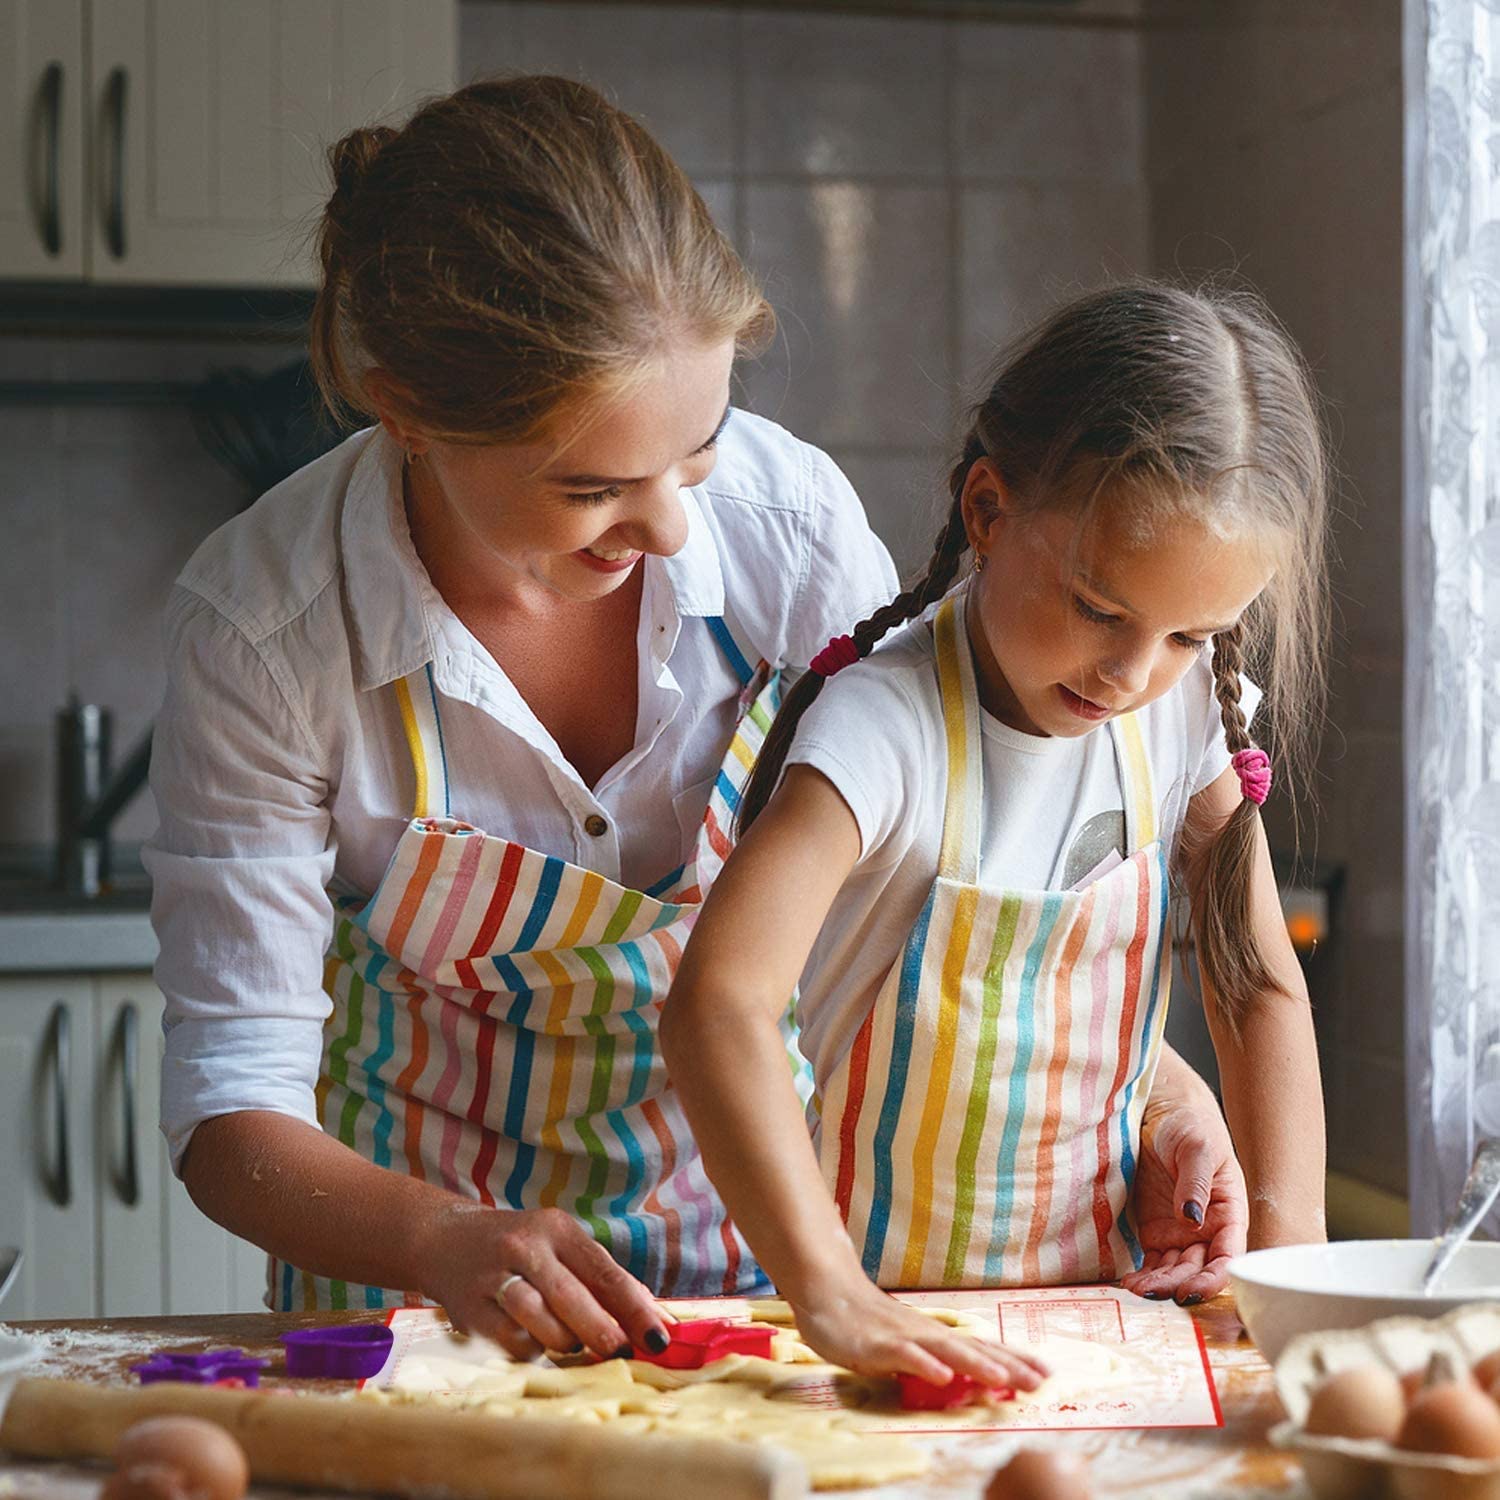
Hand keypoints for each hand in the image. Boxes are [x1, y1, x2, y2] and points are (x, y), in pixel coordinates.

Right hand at [416, 1202, 668, 1360]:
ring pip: (540, 1321)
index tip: (660, 1337)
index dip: (636, 1308)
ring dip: (565, 1341)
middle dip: (602, 1331)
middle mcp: (525, 1247)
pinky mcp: (470, 1308)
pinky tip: (537, 1344)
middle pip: (572, 1297)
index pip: (605, 1272)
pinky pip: (511, 1341)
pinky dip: (532, 1350)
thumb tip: (653, 1316)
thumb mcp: (560, 1246)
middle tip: (621, 1352)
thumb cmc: (521, 1249)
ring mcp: (494, 1277)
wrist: (445, 1239)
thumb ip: (601, 1278)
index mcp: (557, 1229)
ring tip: (574, 1344)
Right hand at [788, 1278, 1048, 1390]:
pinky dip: (925, 1365)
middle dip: (1009, 1366)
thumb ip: (932, 1359)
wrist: (827, 1291)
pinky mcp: (879, 1344)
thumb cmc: (865, 1323)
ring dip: (976, 1364)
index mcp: (935, 1336)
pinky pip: (905, 1355)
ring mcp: (904, 1336)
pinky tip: (943, 1375)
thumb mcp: (904, 1344)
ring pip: (946, 1350)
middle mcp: (927, 1333)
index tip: (1046, 1371)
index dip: (1014, 1360)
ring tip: (1004, 1378)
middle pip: (973, 1349)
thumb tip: (963, 1377)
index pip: (982, 1348)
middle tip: (1041, 1381)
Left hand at [1120, 1076, 1247, 1305]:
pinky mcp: (1156, 1230)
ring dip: (1159, 1284)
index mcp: (1229, 1214)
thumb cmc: (1190, 1126)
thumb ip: (1196, 1183)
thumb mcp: (1197, 1148)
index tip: (1193, 1290)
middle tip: (1154, 1293)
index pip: (1228, 1256)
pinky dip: (1145, 1273)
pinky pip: (1154, 1260)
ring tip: (1137, 1289)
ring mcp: (1180, 1233)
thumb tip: (1192, 1219)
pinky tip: (1131, 1281)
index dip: (1213, 1278)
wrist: (1160, 1114)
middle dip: (1179, 1285)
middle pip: (1198, 1268)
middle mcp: (1207, 1230)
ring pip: (1175, 1270)